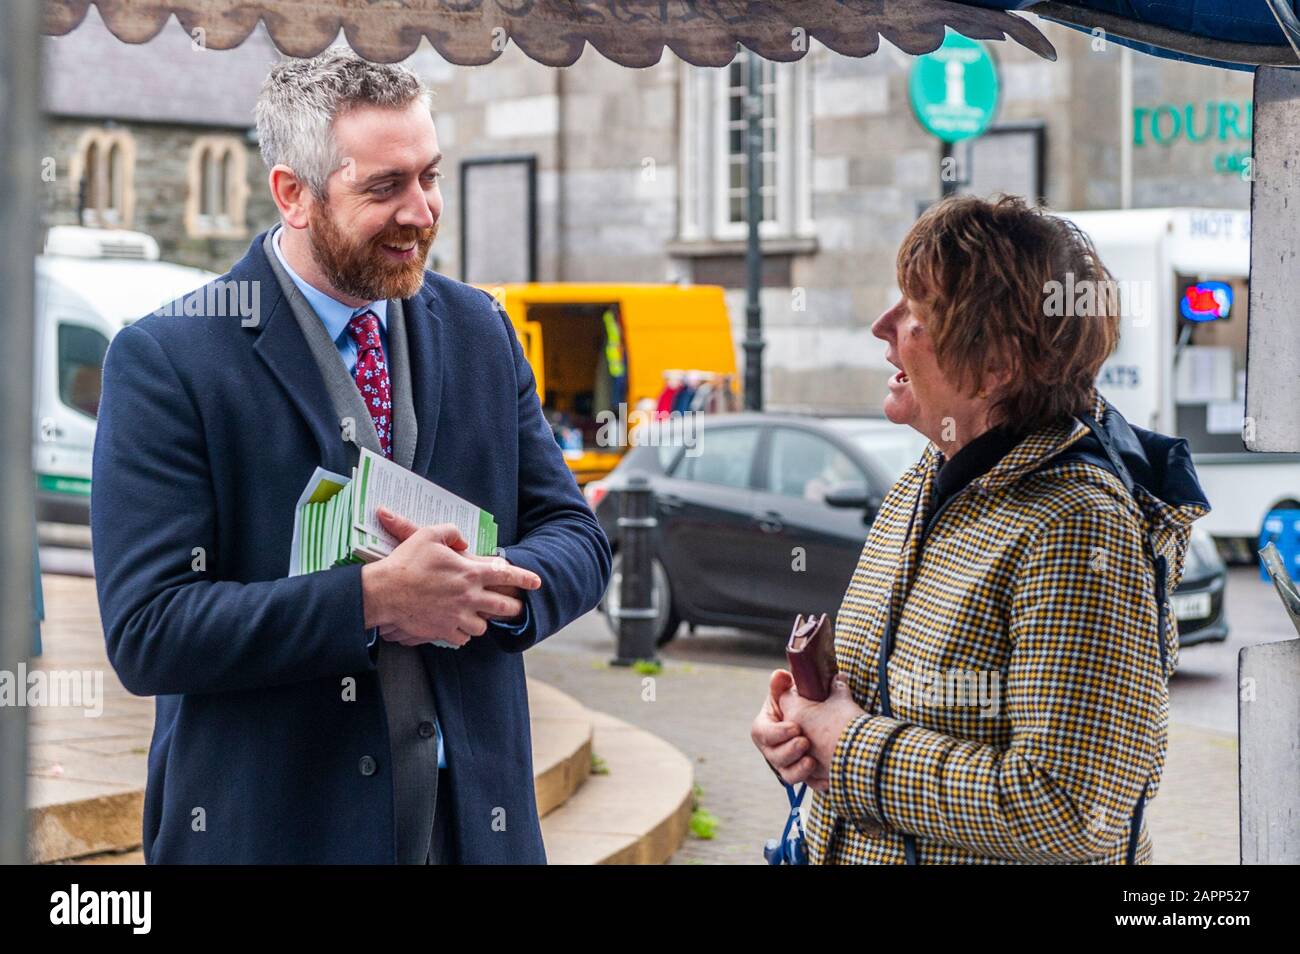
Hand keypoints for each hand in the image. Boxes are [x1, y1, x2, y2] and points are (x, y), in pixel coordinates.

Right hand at [361, 507, 541, 646]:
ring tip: (477, 616)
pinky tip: (457, 626)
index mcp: (470, 572)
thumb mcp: (429, 534)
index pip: (507, 575)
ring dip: (482, 621)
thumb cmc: (406, 561)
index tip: (537, 582)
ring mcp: (457, 616)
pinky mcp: (444, 631)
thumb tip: (464, 541)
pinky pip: (463, 638)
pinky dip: (463, 633)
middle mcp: (469, 596)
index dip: (525, 578)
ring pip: (483, 626)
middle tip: (514, 607)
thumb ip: (452, 532)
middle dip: (513, 608)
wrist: (384, 592)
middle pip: (503, 607)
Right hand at [751, 670, 819, 787]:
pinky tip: (827, 780)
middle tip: (805, 742)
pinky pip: (808, 784)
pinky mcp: (803, 774)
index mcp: (766, 727)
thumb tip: (780, 675)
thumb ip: (781, 685)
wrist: (814, 719)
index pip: (762, 733)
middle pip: (773, 757)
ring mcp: (787, 764)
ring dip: (799, 770)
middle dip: (789, 751)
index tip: (795, 727)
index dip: (777, 733)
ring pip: (787, 775)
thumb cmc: (796, 703)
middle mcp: (773, 749)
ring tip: (813, 761)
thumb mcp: (787, 693)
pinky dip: (817, 783)